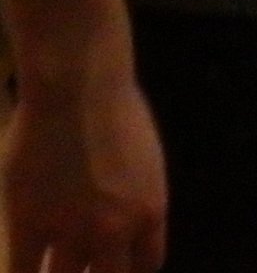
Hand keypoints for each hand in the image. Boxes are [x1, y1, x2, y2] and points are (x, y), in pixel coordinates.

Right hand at [5, 75, 167, 272]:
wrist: (78, 89)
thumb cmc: (114, 107)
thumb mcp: (145, 158)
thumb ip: (137, 194)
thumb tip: (125, 213)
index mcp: (150, 211)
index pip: (146, 264)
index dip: (126, 270)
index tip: (111, 267)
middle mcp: (116, 232)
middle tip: (80, 269)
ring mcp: (71, 233)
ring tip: (48, 270)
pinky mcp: (29, 227)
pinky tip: (19, 272)